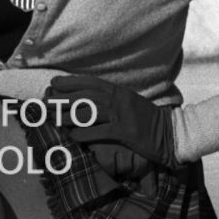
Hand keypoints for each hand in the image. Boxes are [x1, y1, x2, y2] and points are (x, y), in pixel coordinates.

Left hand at [47, 73, 178, 170]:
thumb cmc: (147, 120)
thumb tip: (87, 101)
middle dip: (63, 99)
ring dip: (69, 116)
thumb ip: (111, 100)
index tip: (53, 84)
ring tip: (54, 120)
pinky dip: (85, 134)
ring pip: (89, 112)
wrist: (172, 133)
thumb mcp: (129, 103)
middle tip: (46, 103)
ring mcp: (122, 115)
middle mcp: (119, 100)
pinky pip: (101, 132)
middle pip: (85, 96)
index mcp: (119, 91)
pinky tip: (72, 136)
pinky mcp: (126, 132)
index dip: (70, 82)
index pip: (90, 83)